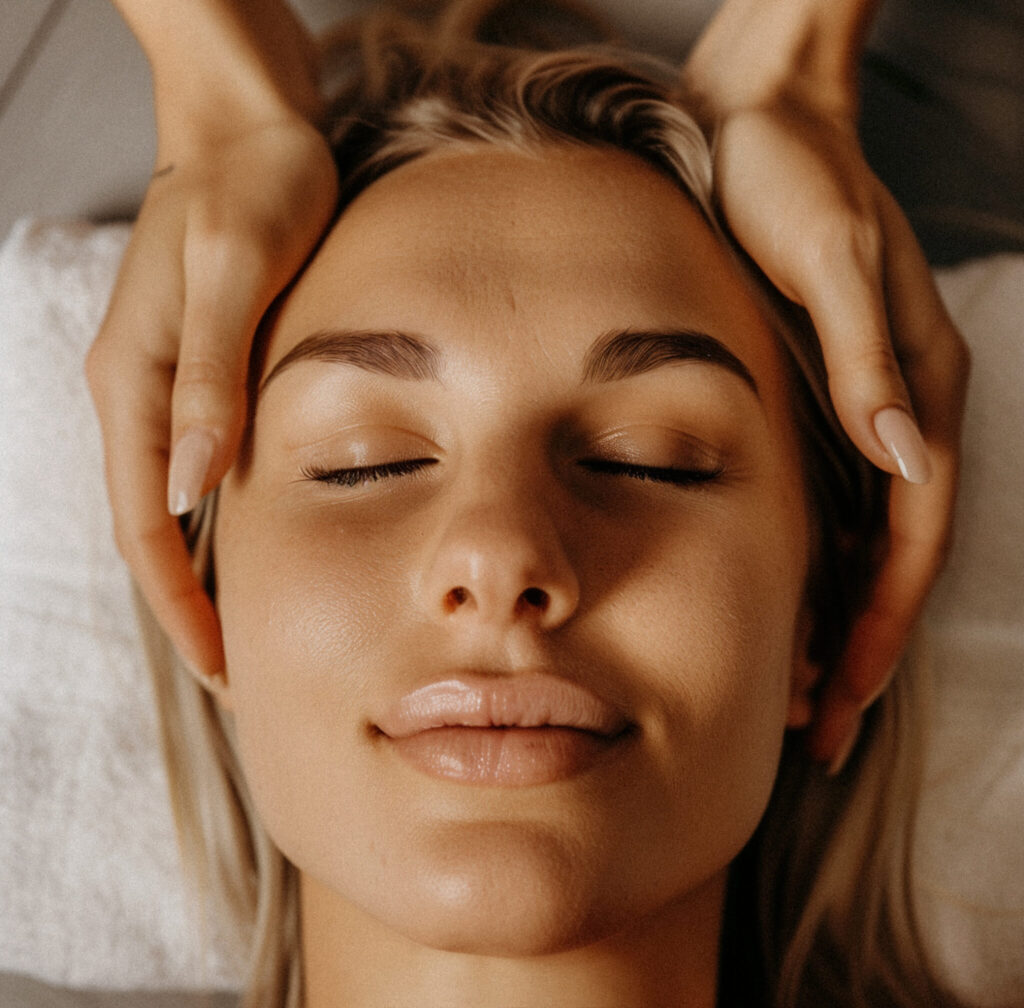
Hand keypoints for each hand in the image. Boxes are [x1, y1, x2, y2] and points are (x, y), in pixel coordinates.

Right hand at [87, 116, 336, 675]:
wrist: (253, 126)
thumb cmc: (253, 187)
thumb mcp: (236, 273)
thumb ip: (212, 378)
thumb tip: (190, 488)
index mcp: (135, 382)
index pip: (144, 526)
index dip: (180, 605)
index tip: (222, 670)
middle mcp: (140, 392)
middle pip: (152, 530)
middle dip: (190, 608)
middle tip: (241, 678)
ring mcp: (168, 382)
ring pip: (174, 505)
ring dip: (204, 573)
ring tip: (249, 632)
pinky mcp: (203, 369)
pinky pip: (201, 466)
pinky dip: (222, 521)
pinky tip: (257, 546)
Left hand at [683, 6, 968, 767]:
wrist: (760, 115)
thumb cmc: (793, 179)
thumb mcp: (833, 257)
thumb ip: (867, 359)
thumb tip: (905, 458)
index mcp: (914, 387)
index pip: (908, 535)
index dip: (876, 622)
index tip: (840, 694)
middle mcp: (893, 411)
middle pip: (886, 556)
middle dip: (855, 647)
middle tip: (818, 730)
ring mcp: (856, 408)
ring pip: (854, 542)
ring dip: (828, 620)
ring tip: (795, 694)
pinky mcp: (813, 397)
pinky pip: (821, 504)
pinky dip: (804, 564)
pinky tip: (774, 602)